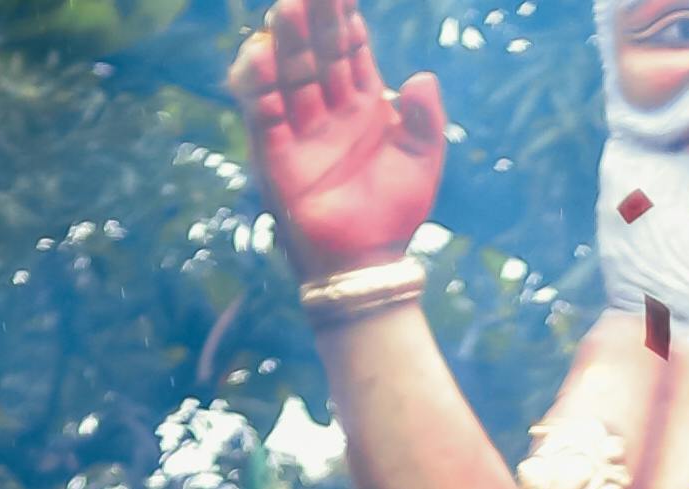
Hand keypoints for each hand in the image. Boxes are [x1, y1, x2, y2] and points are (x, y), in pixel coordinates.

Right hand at [234, 0, 446, 274]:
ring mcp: (300, 128)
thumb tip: (423, 77)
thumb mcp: (421, 163)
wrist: (368, 263)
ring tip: (287, 9)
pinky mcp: (277, 155)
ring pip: (289, 75)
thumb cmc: (395, 213)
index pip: (351, 50)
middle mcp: (327, 108)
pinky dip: (261, 88)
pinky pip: (264, 115)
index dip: (345, 18)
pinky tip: (262, 58)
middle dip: (314, 19)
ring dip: (287, 42)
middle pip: (317, 52)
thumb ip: (427, 120)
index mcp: (362, 104)